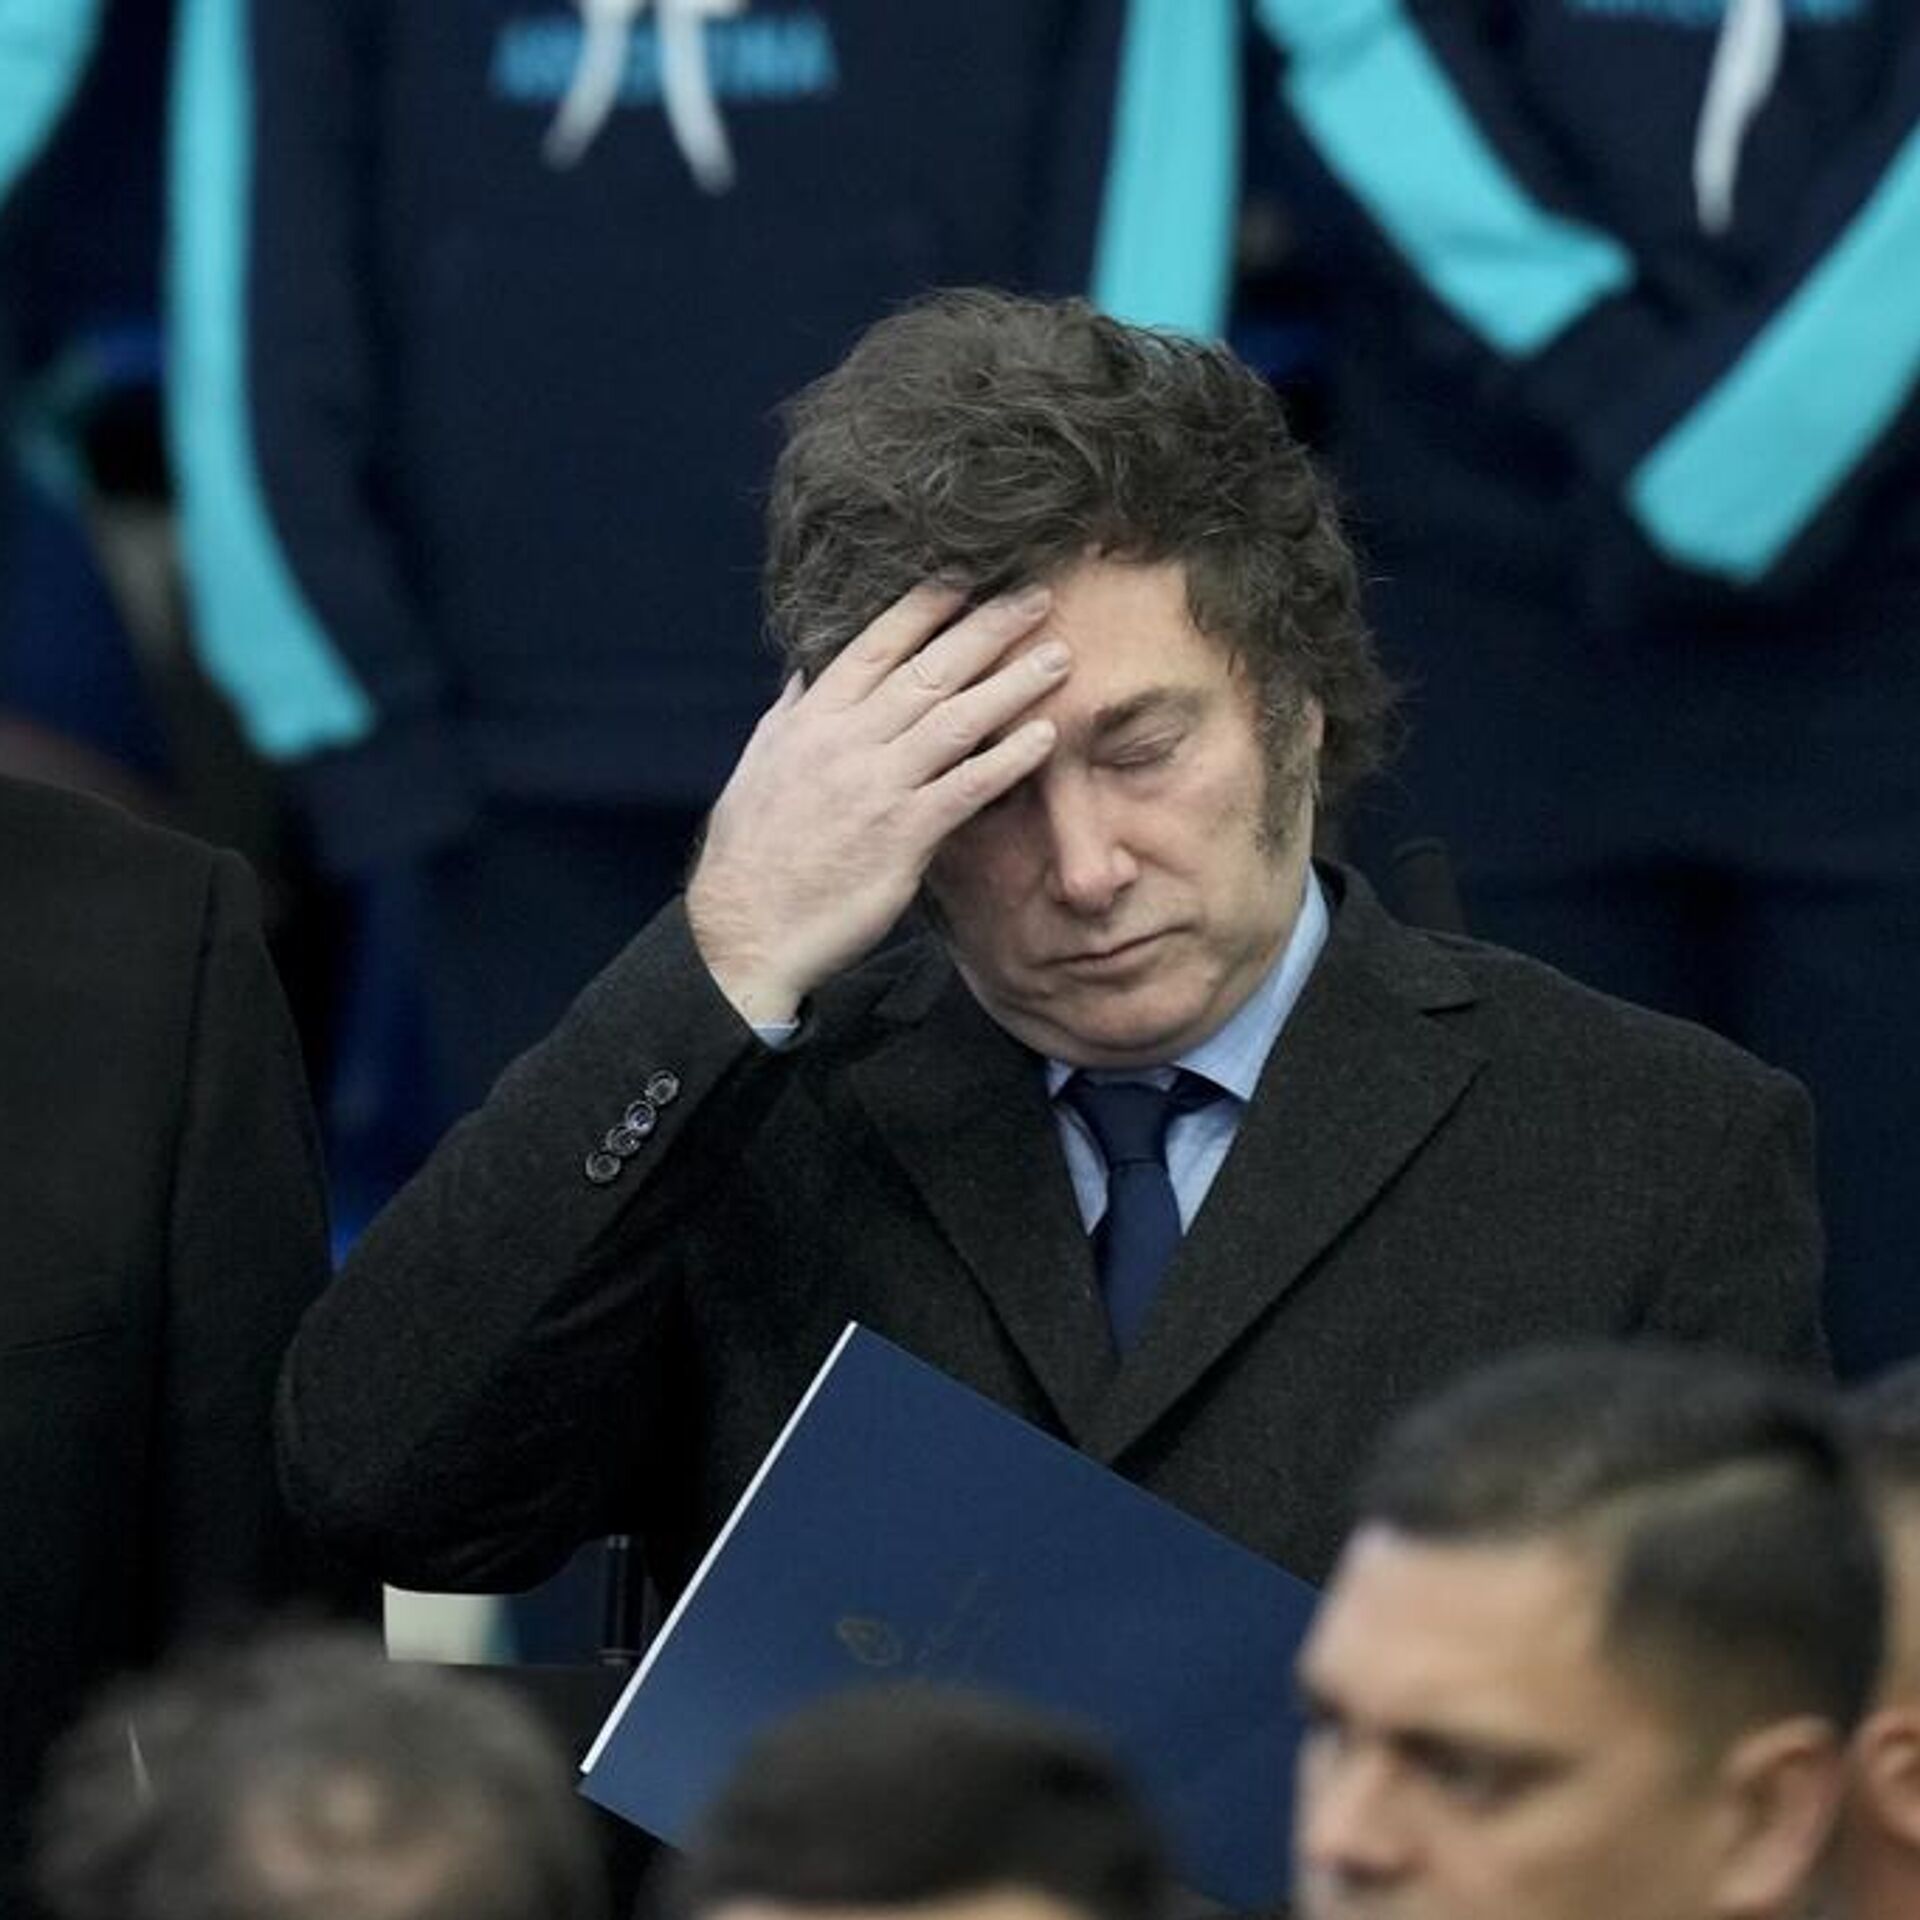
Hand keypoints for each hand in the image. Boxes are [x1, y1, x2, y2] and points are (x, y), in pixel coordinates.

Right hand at [687, 582, 1067, 1022]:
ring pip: (955, 718)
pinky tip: (1044, 739)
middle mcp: (846, 740)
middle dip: (987, 628)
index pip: (876, 645)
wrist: (745, 927)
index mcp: (813, 718)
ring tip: (1059, 658)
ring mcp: (876, 785)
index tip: (967, 578)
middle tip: (1038, 598)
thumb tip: (806, 675)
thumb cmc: (752, 852)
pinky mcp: (902, 835)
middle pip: (929, 669)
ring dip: (1012, 683)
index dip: (925, 608)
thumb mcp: (761, 765)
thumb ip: (791, 716)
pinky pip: (965, 787)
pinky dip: (1007, 759)